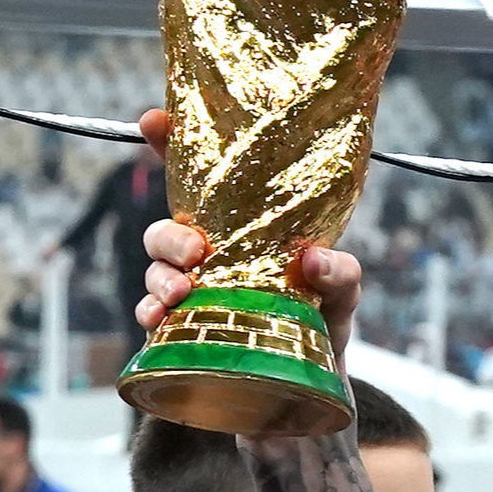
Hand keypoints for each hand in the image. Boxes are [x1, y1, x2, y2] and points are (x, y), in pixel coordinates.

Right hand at [133, 109, 363, 345]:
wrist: (317, 371)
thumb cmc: (324, 312)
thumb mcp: (343, 285)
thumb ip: (339, 270)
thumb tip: (312, 259)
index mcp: (239, 224)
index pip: (198, 177)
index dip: (170, 142)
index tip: (154, 120)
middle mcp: (209, 251)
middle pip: (166, 227)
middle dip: (171, 235)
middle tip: (197, 249)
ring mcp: (192, 287)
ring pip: (155, 268)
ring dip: (160, 277)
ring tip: (181, 291)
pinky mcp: (182, 327)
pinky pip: (151, 313)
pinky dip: (149, 313)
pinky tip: (159, 318)